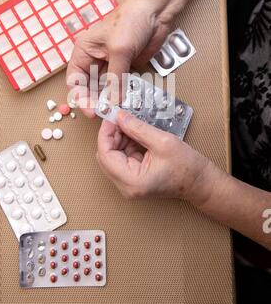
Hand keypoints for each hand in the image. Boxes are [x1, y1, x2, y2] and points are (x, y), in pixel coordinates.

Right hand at [66, 0, 170, 116]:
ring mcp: (110, 64)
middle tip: (104, 114)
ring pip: (104, 89)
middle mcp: (94, 59)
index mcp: (84, 51)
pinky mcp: (125, 68)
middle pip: (88, 88)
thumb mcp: (119, 50)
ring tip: (115, 111)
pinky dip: (122, 96)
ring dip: (109, 100)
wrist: (155, 12)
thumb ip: (115, 77)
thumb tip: (114, 101)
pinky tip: (125, 103)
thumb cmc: (131, 20)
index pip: (75, 79)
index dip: (80, 97)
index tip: (90, 110)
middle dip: (95, 101)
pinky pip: (120, 86)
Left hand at [97, 109, 212, 204]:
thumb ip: (138, 128)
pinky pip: (121, 159)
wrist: (200, 182)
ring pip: (112, 156)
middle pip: (106, 156)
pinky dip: (125, 144)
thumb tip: (120, 117)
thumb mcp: (163, 142)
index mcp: (132, 181)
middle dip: (112, 135)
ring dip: (119, 138)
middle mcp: (126, 186)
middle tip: (122, 118)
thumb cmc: (187, 168)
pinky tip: (135, 134)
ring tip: (132, 125)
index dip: (106, 133)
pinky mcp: (133, 179)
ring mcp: (129, 184)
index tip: (112, 117)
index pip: (105, 155)